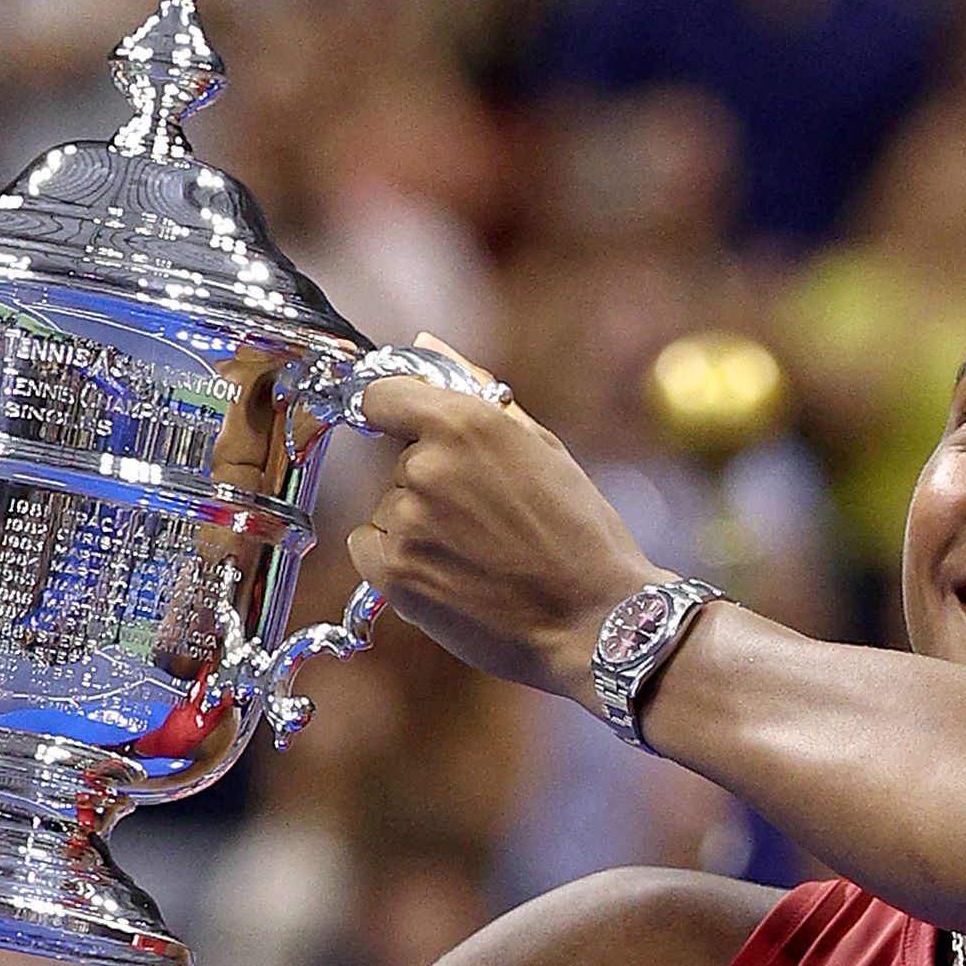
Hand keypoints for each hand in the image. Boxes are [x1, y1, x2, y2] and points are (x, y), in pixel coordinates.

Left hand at [346, 339, 662, 703]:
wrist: (596, 623)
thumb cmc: (582, 535)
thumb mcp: (543, 447)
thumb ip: (476, 391)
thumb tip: (424, 342)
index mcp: (464, 421)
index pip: (381, 394)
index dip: (396, 413)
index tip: (411, 433)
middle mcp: (426, 466)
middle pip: (397, 463)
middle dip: (431, 483)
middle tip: (489, 521)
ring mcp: (407, 522)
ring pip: (389, 510)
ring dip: (420, 527)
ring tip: (481, 556)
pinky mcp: (395, 575)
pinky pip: (370, 550)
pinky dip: (400, 562)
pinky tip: (452, 576)